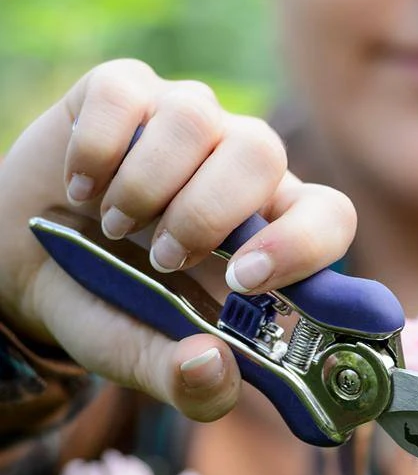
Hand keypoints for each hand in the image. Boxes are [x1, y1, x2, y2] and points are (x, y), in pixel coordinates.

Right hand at [0, 59, 355, 420]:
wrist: (26, 262)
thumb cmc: (110, 304)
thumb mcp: (143, 356)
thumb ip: (187, 383)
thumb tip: (215, 369)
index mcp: (270, 230)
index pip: (330, 215)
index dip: (302, 243)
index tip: (244, 279)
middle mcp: (239, 166)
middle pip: (262, 151)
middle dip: (206, 212)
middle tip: (162, 258)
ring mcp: (186, 122)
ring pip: (196, 117)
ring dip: (148, 183)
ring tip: (114, 227)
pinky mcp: (125, 91)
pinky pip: (126, 91)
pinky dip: (96, 147)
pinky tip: (80, 187)